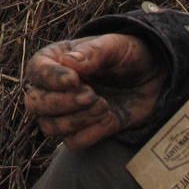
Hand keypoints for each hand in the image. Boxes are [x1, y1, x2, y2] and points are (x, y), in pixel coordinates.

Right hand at [22, 33, 163, 149]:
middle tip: (92, 95)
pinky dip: (91, 133)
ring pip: (50, 126)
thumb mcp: (116, 46)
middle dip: (62, 103)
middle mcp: (54, 87)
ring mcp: (66, 111)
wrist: (153, 77)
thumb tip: (67, 62)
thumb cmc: (129, 54)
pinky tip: (108, 118)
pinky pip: (73, 142)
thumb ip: (93, 52)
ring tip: (104, 105)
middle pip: (35, 103)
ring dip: (77, 120)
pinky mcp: (82, 130)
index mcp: (55, 59)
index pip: (36, 71)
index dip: (51, 78)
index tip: (75, 79)